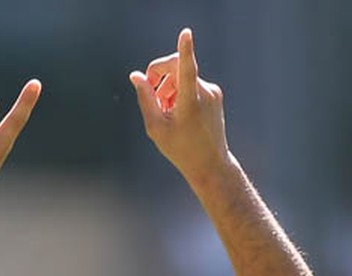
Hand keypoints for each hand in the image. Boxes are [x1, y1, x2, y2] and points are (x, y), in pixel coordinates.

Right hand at [130, 29, 229, 184]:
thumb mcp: (156, 127)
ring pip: (183, 76)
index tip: (186, 34)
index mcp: (190, 102)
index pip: (187, 70)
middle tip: (150, 95)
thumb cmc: (181, 150)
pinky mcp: (215, 94)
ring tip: (164, 111)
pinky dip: (180, 93)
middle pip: (176, 67)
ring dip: (169, 87)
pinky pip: (192, 84)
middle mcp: (205, 93)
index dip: (185, 50)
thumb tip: (136, 76)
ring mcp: (212, 92)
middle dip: (159, 76)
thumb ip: (145, 99)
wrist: (210, 164)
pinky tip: (177, 112)